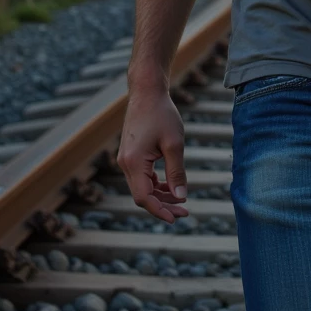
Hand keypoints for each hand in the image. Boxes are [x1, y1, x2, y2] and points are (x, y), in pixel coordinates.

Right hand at [118, 85, 189, 222]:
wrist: (147, 92)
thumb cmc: (162, 114)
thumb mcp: (174, 144)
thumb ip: (177, 172)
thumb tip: (181, 196)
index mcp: (133, 162)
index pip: (143, 197)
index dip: (159, 211)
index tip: (177, 218)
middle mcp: (125, 163)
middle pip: (142, 195)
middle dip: (163, 205)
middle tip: (185, 212)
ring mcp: (126, 159)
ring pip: (142, 187)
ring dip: (160, 196)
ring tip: (181, 201)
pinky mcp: (131, 155)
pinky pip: (142, 177)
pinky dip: (156, 184)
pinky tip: (171, 186)